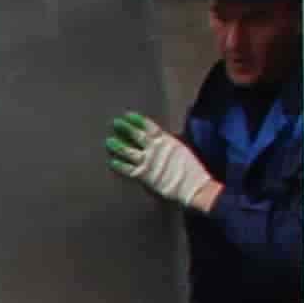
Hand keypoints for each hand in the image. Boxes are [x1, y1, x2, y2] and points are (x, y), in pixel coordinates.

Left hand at [105, 114, 222, 213]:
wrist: (194, 186)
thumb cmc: (191, 170)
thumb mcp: (181, 150)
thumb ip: (169, 143)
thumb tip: (162, 138)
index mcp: (166, 140)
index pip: (149, 126)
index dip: (137, 121)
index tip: (128, 116)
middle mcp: (155, 148)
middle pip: (136, 135)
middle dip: (125, 128)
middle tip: (115, 123)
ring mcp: (148, 161)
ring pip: (128, 151)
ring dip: (118, 145)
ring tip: (109, 141)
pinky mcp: (144, 175)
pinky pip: (128, 169)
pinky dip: (119, 165)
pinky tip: (112, 162)